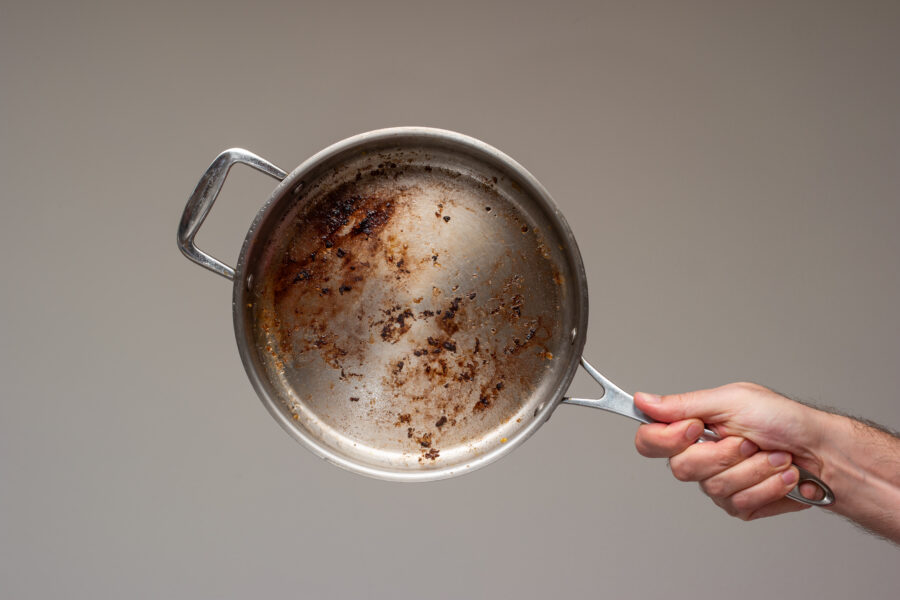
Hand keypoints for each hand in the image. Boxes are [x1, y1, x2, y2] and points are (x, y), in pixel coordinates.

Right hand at [633, 382, 827, 520]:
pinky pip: (740, 504)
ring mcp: (718, 485)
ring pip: (715, 488)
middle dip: (725, 454)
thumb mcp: (731, 400)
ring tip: (777, 457)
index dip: (666, 439)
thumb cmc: (783, 419)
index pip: (649, 441)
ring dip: (755, 470)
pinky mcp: (740, 506)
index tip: (697, 428)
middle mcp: (699, 458)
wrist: (824, 452)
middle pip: (681, 468)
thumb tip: (642, 400)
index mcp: (691, 428)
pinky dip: (768, 486)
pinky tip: (784, 475)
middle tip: (750, 441)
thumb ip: (683, 404)